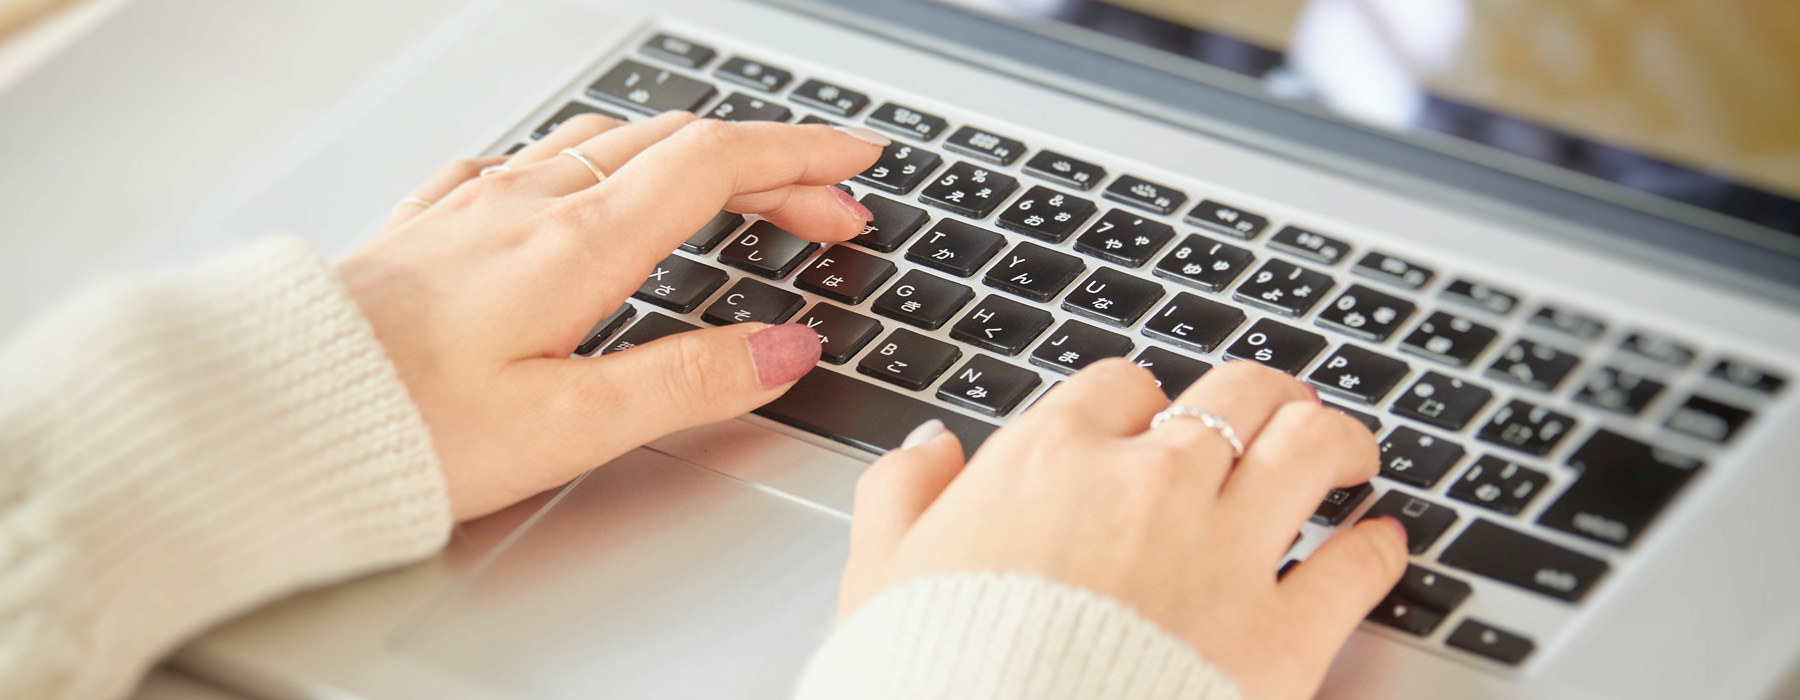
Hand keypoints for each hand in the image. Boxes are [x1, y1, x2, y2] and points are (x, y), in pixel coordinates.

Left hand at [337, 111, 889, 519]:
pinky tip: (577, 188)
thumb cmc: (398, 427)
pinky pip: (527, 160)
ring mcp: (473, 206)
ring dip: (686, 157)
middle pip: (675, 147)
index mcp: (576, 245)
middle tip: (823, 209)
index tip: (855, 167)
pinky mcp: (428, 225)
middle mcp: (527, 205)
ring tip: (725, 192)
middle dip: (766, 167)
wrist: (262, 412)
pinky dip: (592, 163)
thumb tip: (786, 350)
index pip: (716, 165)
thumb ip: (688, 381)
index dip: (799, 159)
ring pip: (604, 142)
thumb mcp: (569, 426)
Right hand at [838, 359, 1408, 699]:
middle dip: (1258, 399)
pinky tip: (1378, 545)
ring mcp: (1222, 552)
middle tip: (1270, 414)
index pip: (1122, 384)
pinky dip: (1377, 550)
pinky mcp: (1280, 634)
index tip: (1149, 427)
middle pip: (1234, 395)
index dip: (1142, 404)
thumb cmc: (936, 682)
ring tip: (1345, 453)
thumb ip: (903, 494)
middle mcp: (1148, 484)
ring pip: (1312, 446)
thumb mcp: (879, 578)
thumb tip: (932, 447)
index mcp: (1052, 460)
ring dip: (1335, 438)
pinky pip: (1356, 566)